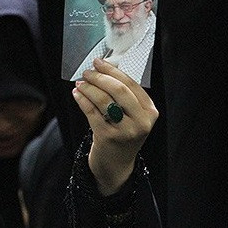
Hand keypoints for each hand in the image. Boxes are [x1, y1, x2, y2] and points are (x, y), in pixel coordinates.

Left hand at [72, 58, 158, 195]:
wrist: (116, 164)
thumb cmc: (123, 134)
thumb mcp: (133, 116)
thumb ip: (125, 96)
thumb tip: (103, 70)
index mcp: (150, 112)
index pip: (131, 84)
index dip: (113, 71)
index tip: (99, 62)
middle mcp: (140, 122)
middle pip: (118, 90)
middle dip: (100, 77)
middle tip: (88, 72)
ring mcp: (124, 130)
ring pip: (103, 100)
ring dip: (89, 88)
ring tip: (80, 83)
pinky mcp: (107, 137)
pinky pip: (91, 112)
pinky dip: (82, 100)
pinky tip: (77, 94)